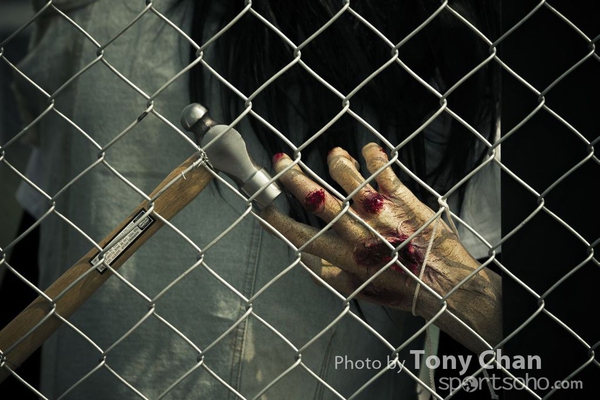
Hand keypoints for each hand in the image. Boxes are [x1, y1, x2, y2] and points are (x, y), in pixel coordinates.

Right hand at [260, 143, 501, 352]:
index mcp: (342, 256)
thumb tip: (302, 258)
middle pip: (315, 198)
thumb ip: (327, 275)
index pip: (300, 235)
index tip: (263, 205)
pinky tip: (369, 150)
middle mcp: (355, 231)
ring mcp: (378, 212)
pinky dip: (372, 154)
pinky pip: (382, 168)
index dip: (277, 219)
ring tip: (334, 155)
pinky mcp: (401, 199)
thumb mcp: (356, 291)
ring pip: (346, 175)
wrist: (445, 285)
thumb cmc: (399, 288)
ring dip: (336, 160)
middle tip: (279, 161)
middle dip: (292, 177)